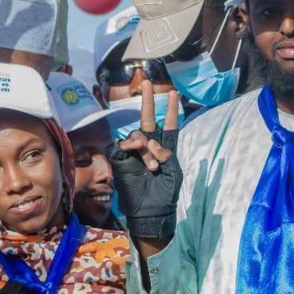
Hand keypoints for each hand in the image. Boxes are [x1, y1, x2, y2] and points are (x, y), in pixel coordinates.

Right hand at [111, 82, 182, 239]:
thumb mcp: (173, 170)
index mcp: (164, 149)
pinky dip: (132, 145)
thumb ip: (162, 151)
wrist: (151, 210)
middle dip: (149, 101)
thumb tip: (144, 139)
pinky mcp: (120, 160)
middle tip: (148, 83)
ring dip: (148, 147)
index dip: (170, 110)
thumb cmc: (165, 193)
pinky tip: (138, 150)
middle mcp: (148, 147)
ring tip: (153, 166)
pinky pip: (124, 146)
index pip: (168, 125)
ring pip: (139, 136)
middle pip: (148, 119)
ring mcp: (133, 153)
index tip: (173, 93)